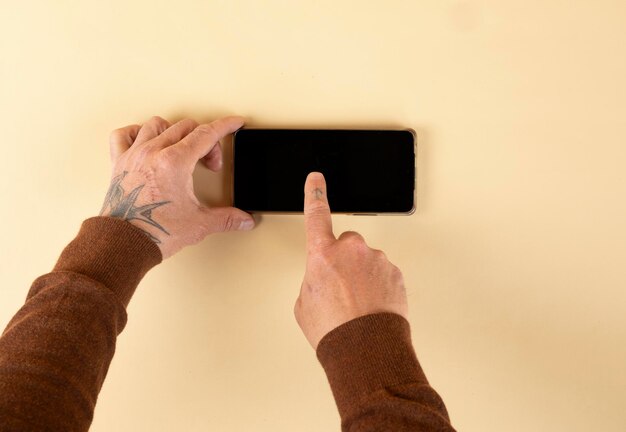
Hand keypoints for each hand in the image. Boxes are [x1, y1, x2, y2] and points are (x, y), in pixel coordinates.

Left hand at [101, 115, 254, 258]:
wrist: (124, 244)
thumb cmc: (154, 232)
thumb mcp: (198, 224)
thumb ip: (225, 218)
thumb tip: (243, 219)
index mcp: (175, 162)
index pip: (206, 134)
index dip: (225, 126)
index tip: (234, 123)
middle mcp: (153, 153)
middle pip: (186, 128)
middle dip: (205, 141)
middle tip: (209, 162)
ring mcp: (134, 156)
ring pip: (157, 125)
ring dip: (174, 132)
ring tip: (182, 148)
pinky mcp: (118, 164)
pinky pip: (123, 135)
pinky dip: (137, 133)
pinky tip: (146, 142)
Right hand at [294, 172, 408, 348]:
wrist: (365, 349)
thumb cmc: (333, 329)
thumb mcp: (304, 304)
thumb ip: (313, 280)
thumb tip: (324, 280)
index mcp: (322, 254)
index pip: (316, 214)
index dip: (315, 193)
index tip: (316, 179)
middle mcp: (351, 250)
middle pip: (346, 244)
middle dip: (343, 260)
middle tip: (341, 288)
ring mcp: (376, 259)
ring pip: (366, 260)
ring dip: (362, 276)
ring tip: (358, 304)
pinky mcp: (395, 272)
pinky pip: (383, 272)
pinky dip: (379, 285)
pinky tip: (372, 305)